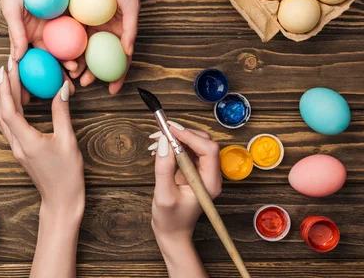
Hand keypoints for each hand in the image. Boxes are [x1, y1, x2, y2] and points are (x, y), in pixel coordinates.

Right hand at [0, 0, 76, 101]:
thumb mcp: (12, 10)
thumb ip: (16, 33)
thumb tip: (18, 58)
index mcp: (25, 36)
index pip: (30, 63)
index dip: (31, 81)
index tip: (32, 98)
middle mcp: (41, 34)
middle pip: (51, 59)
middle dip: (58, 75)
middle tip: (67, 89)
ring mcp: (55, 25)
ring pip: (66, 48)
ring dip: (71, 62)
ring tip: (78, 74)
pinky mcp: (67, 14)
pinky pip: (75, 30)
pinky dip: (80, 42)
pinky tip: (87, 53)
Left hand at [0, 60, 84, 218]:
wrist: (61, 201)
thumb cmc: (67, 175)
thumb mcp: (68, 141)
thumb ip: (62, 113)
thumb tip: (62, 88)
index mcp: (26, 141)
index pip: (9, 110)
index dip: (6, 88)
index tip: (7, 68)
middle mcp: (16, 144)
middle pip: (2, 111)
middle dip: (3, 87)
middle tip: (7, 65)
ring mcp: (17, 148)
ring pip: (3, 118)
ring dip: (4, 97)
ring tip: (8, 78)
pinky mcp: (20, 150)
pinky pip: (10, 125)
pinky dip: (10, 108)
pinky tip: (17, 99)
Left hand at [70, 0, 138, 93]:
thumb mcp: (132, 4)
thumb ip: (131, 28)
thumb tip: (129, 52)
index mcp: (120, 30)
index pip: (119, 59)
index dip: (117, 76)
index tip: (112, 90)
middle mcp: (104, 29)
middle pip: (97, 58)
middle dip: (91, 74)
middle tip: (82, 83)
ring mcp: (89, 22)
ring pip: (82, 48)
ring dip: (76, 63)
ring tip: (69, 74)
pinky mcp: (76, 13)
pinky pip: (70, 32)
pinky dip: (65, 44)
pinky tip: (59, 56)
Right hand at [149, 121, 221, 277]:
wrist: (172, 233)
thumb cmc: (171, 220)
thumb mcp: (164, 195)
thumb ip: (164, 168)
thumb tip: (163, 143)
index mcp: (209, 183)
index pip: (208, 150)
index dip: (190, 136)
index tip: (170, 130)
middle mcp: (209, 175)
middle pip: (204, 142)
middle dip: (183, 133)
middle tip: (161, 130)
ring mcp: (202, 172)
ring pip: (195, 143)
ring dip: (176, 137)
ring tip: (155, 139)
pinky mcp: (192, 170)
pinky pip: (187, 150)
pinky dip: (173, 144)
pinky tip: (158, 148)